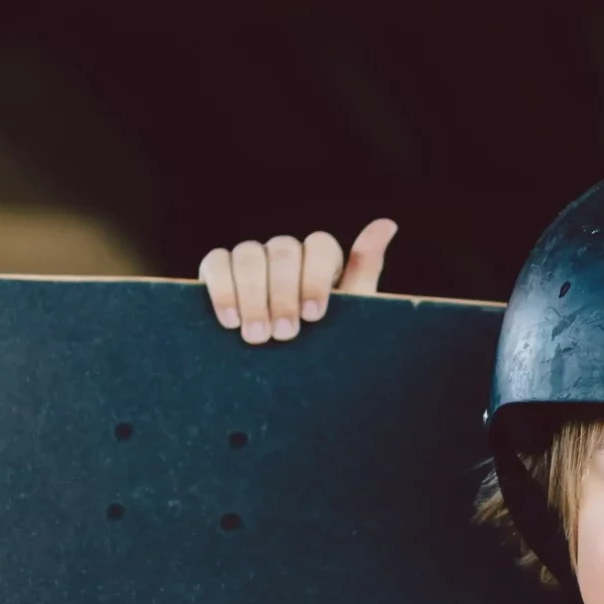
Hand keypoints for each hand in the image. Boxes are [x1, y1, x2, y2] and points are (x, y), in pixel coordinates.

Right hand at [198, 218, 397, 344]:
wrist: (288, 379)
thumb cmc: (324, 345)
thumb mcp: (350, 315)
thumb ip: (365, 270)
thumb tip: (388, 223)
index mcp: (321, 260)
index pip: (319, 246)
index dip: (315, 278)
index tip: (314, 316)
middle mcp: (286, 253)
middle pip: (282, 250)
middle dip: (282, 295)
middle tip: (284, 335)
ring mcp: (252, 258)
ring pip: (248, 254)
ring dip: (251, 295)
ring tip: (257, 336)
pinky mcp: (219, 270)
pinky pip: (215, 262)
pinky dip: (222, 289)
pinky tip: (230, 321)